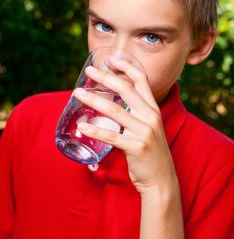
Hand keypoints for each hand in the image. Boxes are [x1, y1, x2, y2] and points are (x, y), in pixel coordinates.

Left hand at [74, 58, 177, 196]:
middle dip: (106, 77)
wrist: (161, 179)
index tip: (112, 59)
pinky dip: (95, 130)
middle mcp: (150, 116)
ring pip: (115, 111)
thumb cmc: (149, 152)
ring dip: (94, 100)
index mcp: (153, 109)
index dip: (127, 66)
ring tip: (77, 94)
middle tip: (89, 71)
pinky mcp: (137, 147)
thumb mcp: (147, 128)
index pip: (142, 80)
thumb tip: (111, 104)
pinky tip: (82, 126)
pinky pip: (112, 136)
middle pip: (126, 89)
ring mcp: (144, 132)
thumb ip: (134, 114)